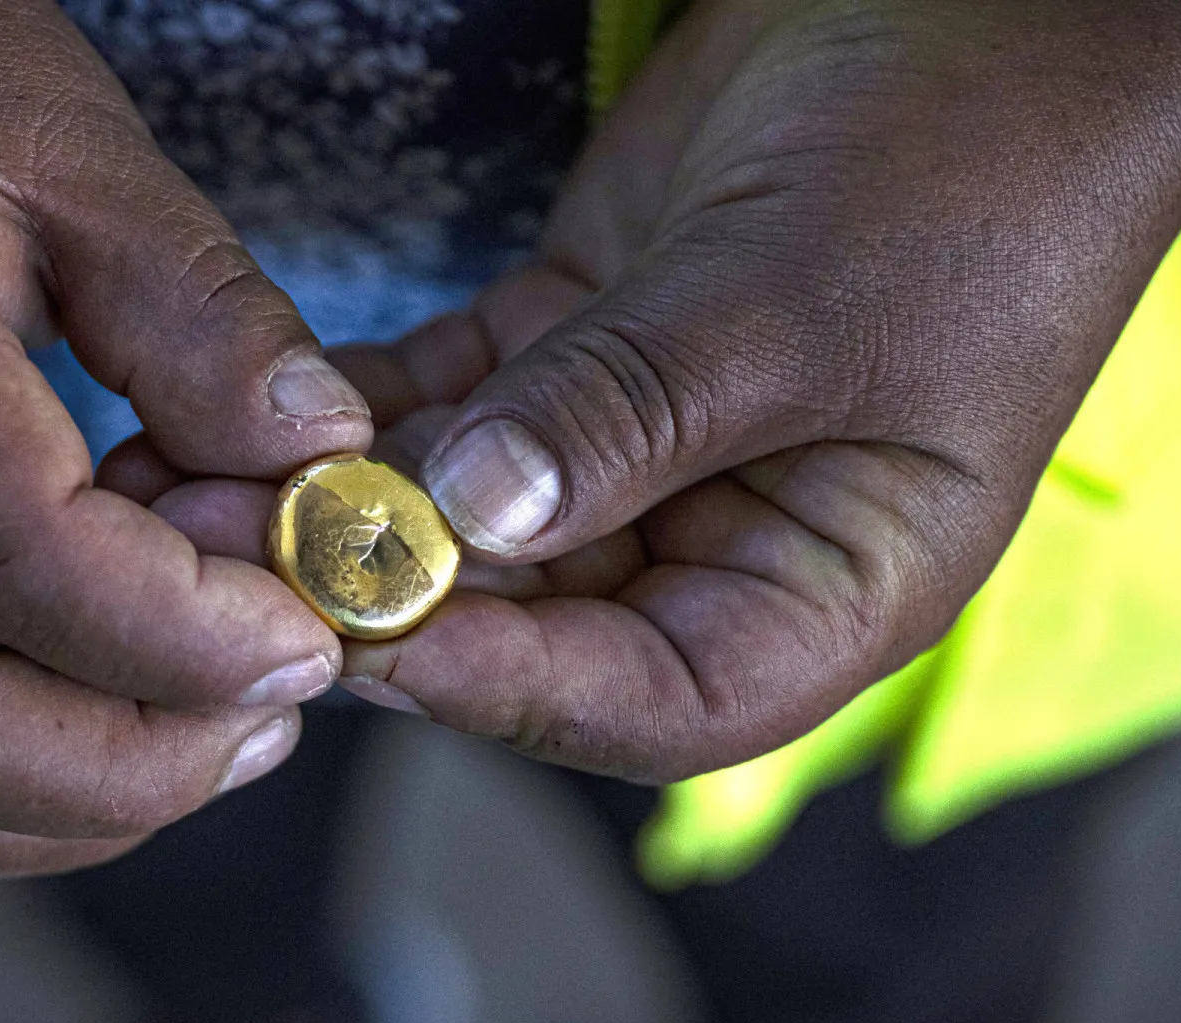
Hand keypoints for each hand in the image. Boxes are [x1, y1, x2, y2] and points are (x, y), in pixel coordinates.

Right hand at [0, 0, 374, 872]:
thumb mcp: (83, 150)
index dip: (190, 636)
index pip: (23, 568)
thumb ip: (208, 318)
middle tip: (280, 706)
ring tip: (214, 734)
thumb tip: (320, 467)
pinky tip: (110, 732)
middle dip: (143, 763)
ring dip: (72, 803)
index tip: (315, 628)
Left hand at [325, 0, 1180, 781]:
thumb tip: (469, 516)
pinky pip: (457, 403)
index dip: (521, 694)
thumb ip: (630, 415)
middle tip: (246, 566)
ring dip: (353, 504)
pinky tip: (269, 411)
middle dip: (400, 597)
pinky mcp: (585, 345)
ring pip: (479, 513)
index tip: (385, 645)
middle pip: (544, 617)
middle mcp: (733, 532)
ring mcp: (649, 440)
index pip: (664, 701)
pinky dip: (368, 410)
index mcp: (834, 583)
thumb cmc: (971, 162)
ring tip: (210, 490)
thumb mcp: (799, 303)